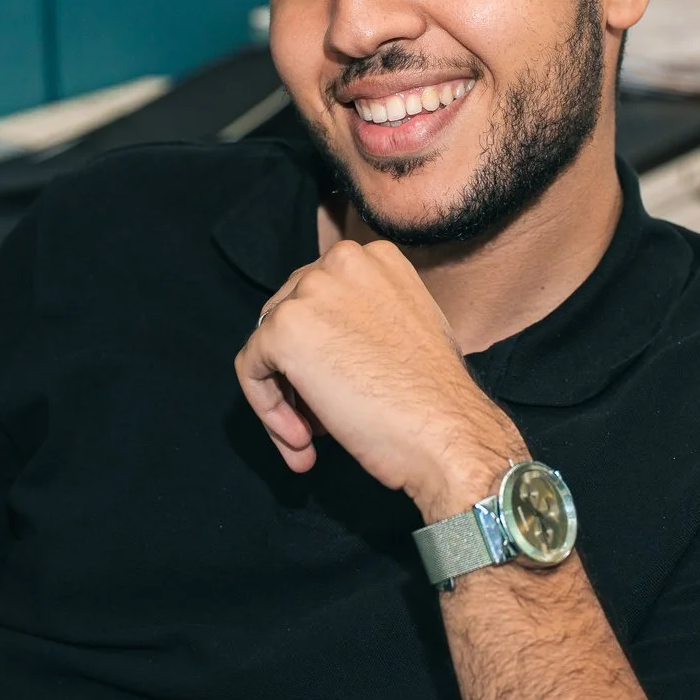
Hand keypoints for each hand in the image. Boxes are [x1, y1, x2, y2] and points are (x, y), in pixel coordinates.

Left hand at [234, 238, 523, 520]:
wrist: (447, 432)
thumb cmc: (434, 398)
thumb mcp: (405, 329)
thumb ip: (361, 318)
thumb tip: (320, 343)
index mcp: (375, 257)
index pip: (321, 299)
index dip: (322, 350)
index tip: (339, 391)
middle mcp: (341, 260)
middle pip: (289, 317)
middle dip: (298, 374)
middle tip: (319, 423)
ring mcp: (310, 291)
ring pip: (267, 347)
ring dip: (286, 398)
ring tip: (310, 440)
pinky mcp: (283, 329)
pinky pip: (251, 370)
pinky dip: (268, 410)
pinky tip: (303, 441)